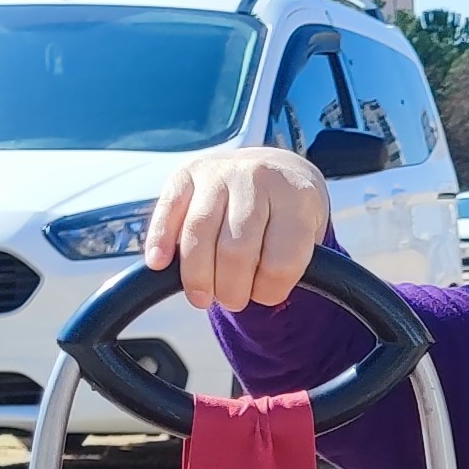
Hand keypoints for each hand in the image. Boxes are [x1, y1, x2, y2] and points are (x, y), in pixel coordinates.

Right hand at [146, 146, 330, 310]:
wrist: (277, 168)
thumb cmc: (291, 213)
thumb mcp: (310, 233)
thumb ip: (293, 262)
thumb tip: (263, 296)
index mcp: (296, 197)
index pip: (280, 262)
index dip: (269, 291)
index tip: (265, 296)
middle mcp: (257, 178)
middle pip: (235, 250)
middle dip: (231, 289)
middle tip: (233, 301)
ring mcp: (220, 172)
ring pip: (199, 233)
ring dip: (197, 276)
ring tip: (202, 297)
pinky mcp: (187, 173)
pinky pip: (168, 209)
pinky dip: (160, 239)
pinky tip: (158, 263)